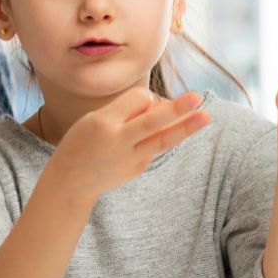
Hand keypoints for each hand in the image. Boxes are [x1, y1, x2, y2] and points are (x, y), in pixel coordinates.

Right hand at [48, 88, 209, 201]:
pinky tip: (166, 132)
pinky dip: (163, 135)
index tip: (140, 102)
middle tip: (197, 98)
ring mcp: (130, 159)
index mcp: (104, 123)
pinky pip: (155, 146)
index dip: (144, 97)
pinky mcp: (138, 169)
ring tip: (206, 116)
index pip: (136, 99)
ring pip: (162, 140)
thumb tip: (162, 107)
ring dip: (186, 128)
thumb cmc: (83, 141)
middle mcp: (118, 142)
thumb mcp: (95, 119)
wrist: (71, 181)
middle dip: (176, 109)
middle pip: (152, 121)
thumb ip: (126, 112)